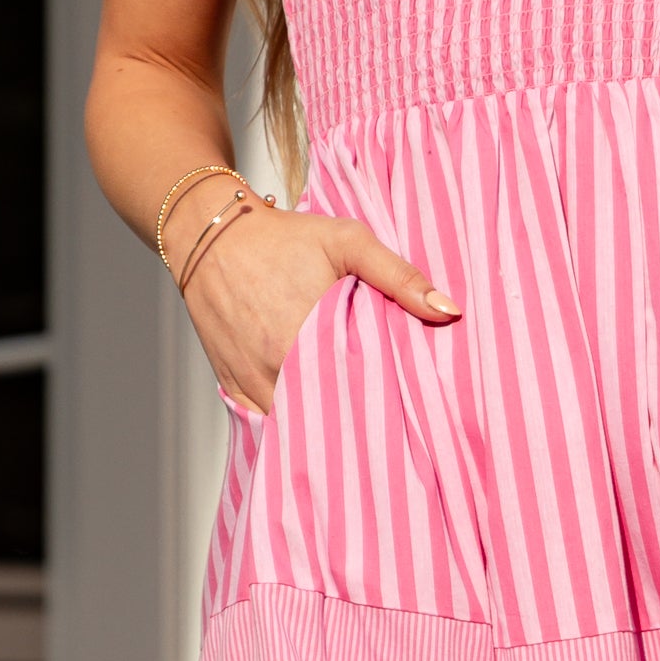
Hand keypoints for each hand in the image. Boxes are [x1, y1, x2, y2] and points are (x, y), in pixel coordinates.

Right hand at [181, 198, 458, 411]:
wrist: (211, 233)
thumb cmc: (282, 236)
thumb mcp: (348, 242)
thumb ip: (400, 277)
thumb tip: (449, 311)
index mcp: (308, 341)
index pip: (359, 398)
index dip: (383, 409)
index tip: (405, 413)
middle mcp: (276, 370)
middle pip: (328, 419)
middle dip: (355, 422)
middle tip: (383, 424)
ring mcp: (251, 382)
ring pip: (294, 425)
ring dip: (322, 427)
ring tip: (352, 426)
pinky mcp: (232, 385)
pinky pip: (264, 421)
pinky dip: (288, 423)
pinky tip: (312, 417)